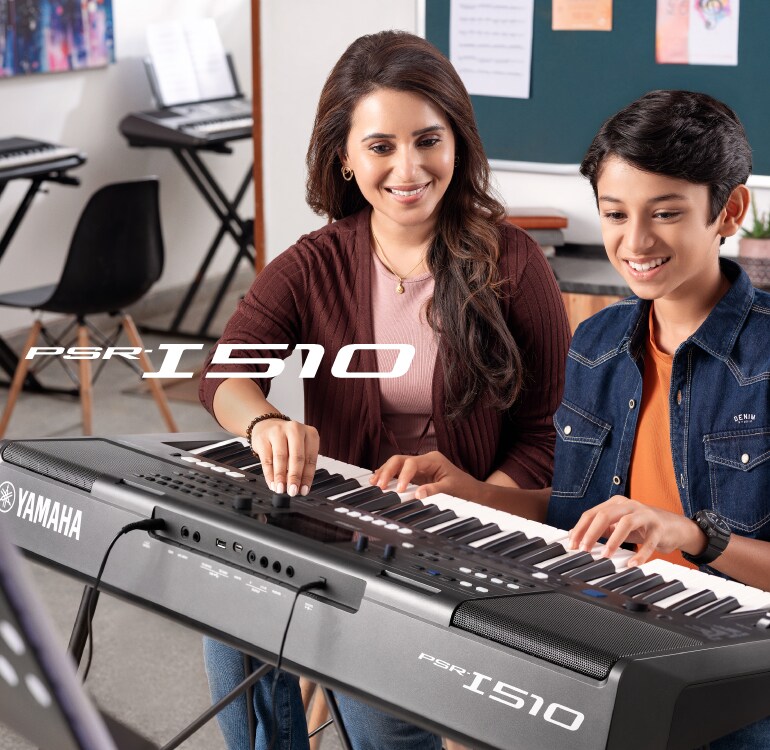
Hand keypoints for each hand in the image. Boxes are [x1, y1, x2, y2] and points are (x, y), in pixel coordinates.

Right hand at [249, 419, 318, 496]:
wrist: (267, 426)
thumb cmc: (287, 440)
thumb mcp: (299, 448)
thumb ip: (301, 465)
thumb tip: (299, 486)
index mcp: (310, 433)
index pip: (310, 458)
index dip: (307, 477)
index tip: (304, 490)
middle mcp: (295, 429)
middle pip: (296, 457)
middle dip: (294, 477)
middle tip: (293, 491)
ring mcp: (278, 432)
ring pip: (281, 458)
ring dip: (281, 477)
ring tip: (281, 489)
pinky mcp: (263, 438)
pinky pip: (267, 459)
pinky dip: (270, 474)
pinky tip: (272, 483)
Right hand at [370, 451, 482, 499]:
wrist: (473, 491)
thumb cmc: (464, 489)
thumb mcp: (451, 489)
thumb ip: (433, 490)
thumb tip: (418, 495)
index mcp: (433, 459)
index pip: (411, 463)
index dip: (402, 475)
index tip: (398, 490)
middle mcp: (424, 460)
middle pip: (400, 460)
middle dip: (387, 471)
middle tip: (379, 485)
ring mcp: (420, 466)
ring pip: (397, 464)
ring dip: (385, 472)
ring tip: (374, 482)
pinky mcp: (417, 474)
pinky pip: (399, 472)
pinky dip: (389, 476)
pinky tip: (379, 481)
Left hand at [567, 495, 706, 566]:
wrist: (673, 527)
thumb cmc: (641, 526)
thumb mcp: (617, 525)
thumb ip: (600, 528)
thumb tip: (574, 535)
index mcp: (615, 503)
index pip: (592, 513)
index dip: (580, 529)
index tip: (572, 545)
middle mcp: (628, 505)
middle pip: (605, 515)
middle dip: (591, 533)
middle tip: (584, 550)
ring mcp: (645, 514)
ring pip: (625, 523)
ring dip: (613, 541)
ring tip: (605, 556)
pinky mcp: (658, 527)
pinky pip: (649, 541)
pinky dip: (640, 554)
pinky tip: (632, 564)